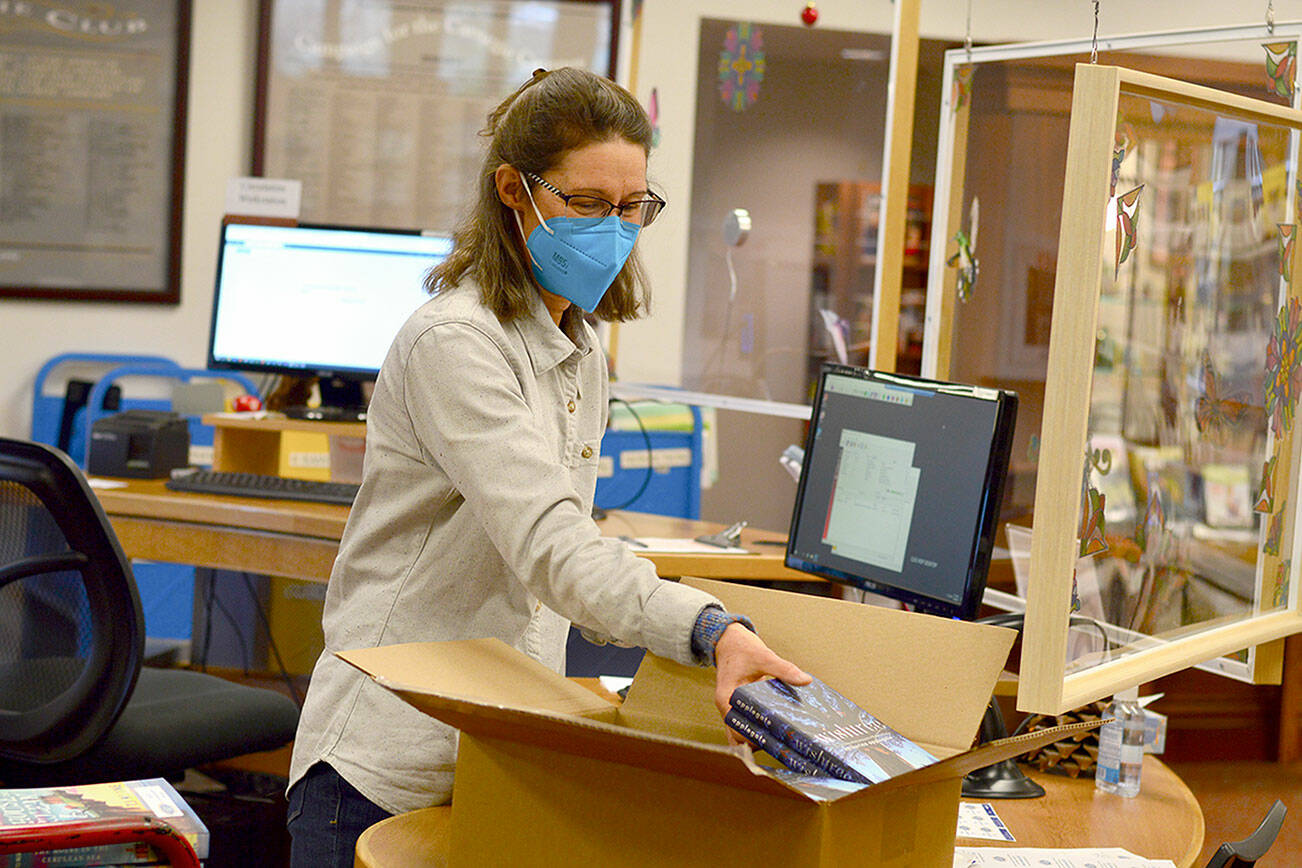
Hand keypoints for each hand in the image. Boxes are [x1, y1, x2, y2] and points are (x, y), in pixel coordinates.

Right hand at [713, 623, 810, 744]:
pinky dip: (759, 729)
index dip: (754, 734)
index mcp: (726, 698)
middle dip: (759, 740)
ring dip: (758, 738)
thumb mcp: (763, 656)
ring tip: (783, 740)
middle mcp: (726, 708)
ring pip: (743, 734)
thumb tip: (806, 680)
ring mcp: (732, 709)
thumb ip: (784, 669)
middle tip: (784, 742)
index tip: (775, 737)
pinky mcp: (740, 707)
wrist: (729, 640)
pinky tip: (777, 730)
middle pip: (739, 735)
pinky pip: (748, 725)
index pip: (737, 726)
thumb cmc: (741, 647)